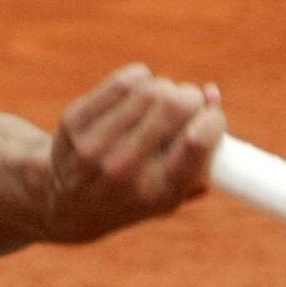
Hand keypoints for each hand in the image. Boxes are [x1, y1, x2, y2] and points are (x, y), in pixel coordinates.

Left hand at [43, 64, 226, 243]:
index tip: (212, 116)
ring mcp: (95, 147)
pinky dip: (140, 80)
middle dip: (190, 97)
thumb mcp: (173, 189)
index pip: (196, 142)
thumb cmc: (138, 192)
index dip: (213, 119)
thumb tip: (212, 92)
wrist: (72, 206)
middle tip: (189, 103)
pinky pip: (123, 82)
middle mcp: (124, 172)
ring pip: (150, 89)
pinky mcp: (75, 123)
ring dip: (165, 88)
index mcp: (157, 193)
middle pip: (174, 106)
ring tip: (162, 100)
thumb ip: (204, 151)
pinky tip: (139, 91)